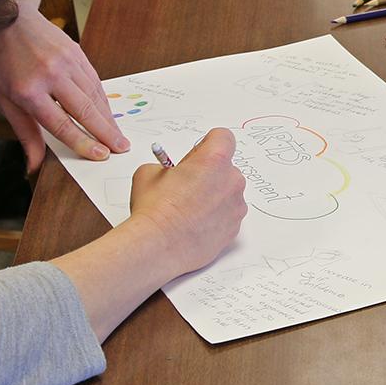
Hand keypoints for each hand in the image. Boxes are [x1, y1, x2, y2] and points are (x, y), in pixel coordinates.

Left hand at [0, 8, 127, 171]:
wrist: (7, 17)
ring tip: (118, 134)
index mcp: (29, 91)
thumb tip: (34, 164)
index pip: (61, 124)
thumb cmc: (1, 60)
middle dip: (106, 132)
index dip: (82, 142)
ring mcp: (67, 61)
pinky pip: (94, 80)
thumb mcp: (4, 100)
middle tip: (121, 148)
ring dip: (108, 118)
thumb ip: (25, 132)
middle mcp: (51, 75)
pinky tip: (107, 112)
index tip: (100, 155)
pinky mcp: (77, 52)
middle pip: (85, 110)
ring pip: (94, 95)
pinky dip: (102, 99)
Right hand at [127, 128, 247, 275]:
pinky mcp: (234, 228)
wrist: (157, 246)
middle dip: (208, 173)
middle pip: (226, 167)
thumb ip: (167, 165)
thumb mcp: (149, 172)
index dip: (206, 144)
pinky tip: (194, 224)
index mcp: (214, 159)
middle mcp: (232, 180)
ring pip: (228, 193)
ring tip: (188, 210)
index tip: (196, 156)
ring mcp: (236, 206)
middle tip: (186, 186)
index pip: (223, 137)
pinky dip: (215, 217)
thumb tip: (171, 172)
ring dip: (213, 196)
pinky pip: (227, 215)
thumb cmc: (154, 210)